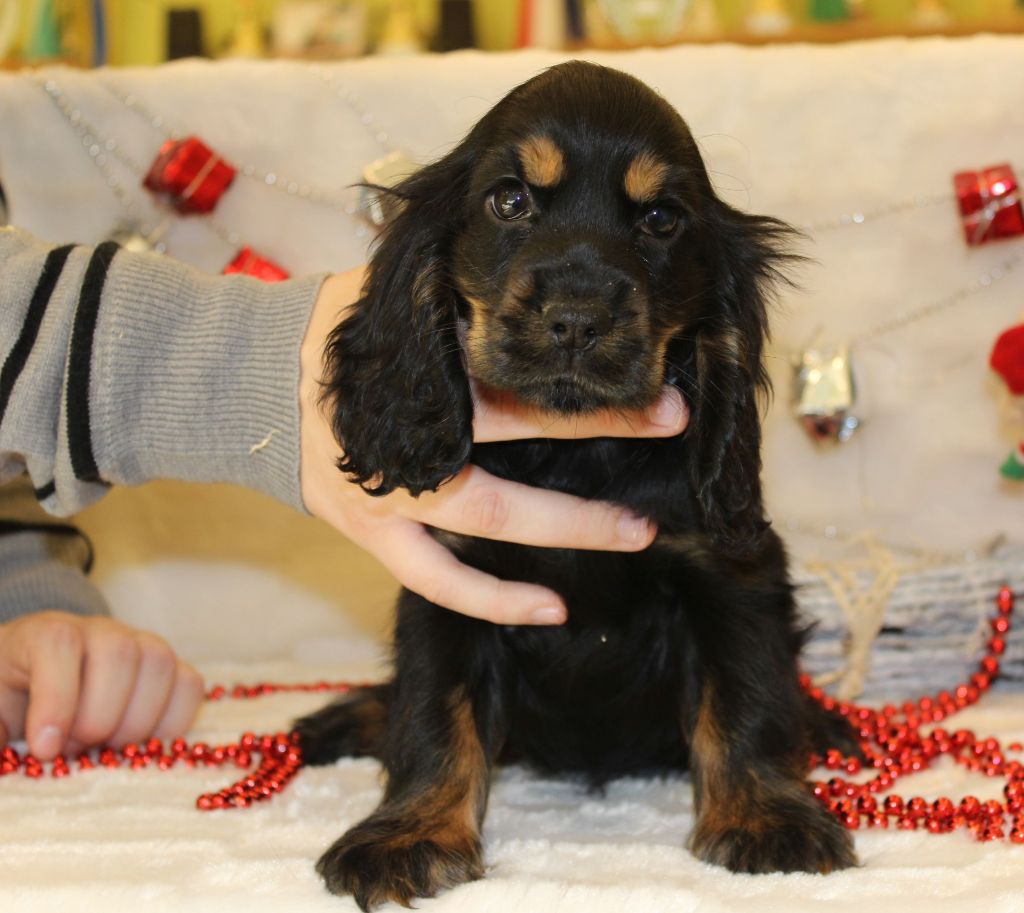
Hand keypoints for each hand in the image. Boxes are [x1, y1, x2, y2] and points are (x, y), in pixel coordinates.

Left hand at [0, 612, 204, 761]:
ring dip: (135, 722)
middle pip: (118, 652)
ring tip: (106, 749)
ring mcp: (141, 644)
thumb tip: (12, 741)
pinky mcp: (170, 669)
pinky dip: (170, 724)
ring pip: (160, 664)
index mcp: (43, 633)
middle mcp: (98, 630)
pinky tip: (137, 745)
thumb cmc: (11, 698)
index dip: (56, 699)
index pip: (58, 645)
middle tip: (78, 750)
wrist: (37, 684)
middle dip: (100, 717)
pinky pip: (189, 686)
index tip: (45, 750)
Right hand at [299, 270, 688, 625]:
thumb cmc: (323, 335)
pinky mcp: (372, 534)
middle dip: (598, 432)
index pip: (515, 378)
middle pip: (515, 437)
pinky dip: (490, 598)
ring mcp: (387, 496)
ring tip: (637, 535)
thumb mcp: (381, 298)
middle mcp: (407, 439)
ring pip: (487, 522)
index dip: (586, 387)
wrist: (245, 386)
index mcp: (414, 375)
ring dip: (565, 527)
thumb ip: (443, 298)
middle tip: (668, 428)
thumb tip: (518, 280)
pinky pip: (435, 579)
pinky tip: (549, 607)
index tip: (658, 387)